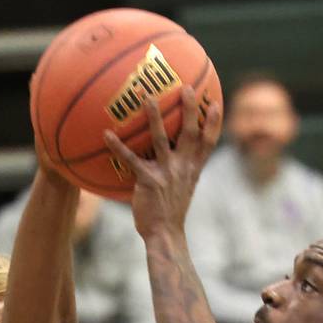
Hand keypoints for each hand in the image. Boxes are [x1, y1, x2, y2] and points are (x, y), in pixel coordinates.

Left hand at [103, 86, 221, 239]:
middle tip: (186, 87)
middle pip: (190, 133)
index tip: (216, 103)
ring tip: (147, 97)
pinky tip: (106, 134)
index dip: (214, 123)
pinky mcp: (147, 181)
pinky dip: (118, 146)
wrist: (165, 234)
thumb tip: (173, 154)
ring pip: (160, 139)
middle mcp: (183, 168)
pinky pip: (131, 160)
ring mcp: (166, 173)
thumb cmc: (170, 212)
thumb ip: (181, 170)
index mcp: (193, 169)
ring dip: (154, 117)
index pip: (208, 143)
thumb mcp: (183, 188)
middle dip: (190, 109)